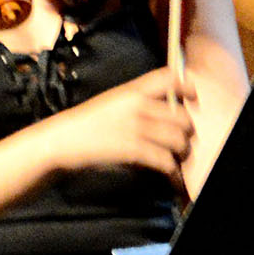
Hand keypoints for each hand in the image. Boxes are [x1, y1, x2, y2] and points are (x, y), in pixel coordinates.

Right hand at [45, 65, 195, 182]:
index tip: (193, 99)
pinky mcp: (133, 150)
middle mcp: (138, 106)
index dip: (187, 87)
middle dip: (188, 133)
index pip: (169, 78)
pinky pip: (166, 161)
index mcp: (132, 91)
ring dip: (182, 154)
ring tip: (177, 161)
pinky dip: (171, 171)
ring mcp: (136, 128)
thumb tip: (163, 114)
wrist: (60, 141)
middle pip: (182, 117)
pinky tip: (169, 176)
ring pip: (178, 140)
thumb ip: (136, 104)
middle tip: (183, 142)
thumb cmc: (84, 125)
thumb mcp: (111, 103)